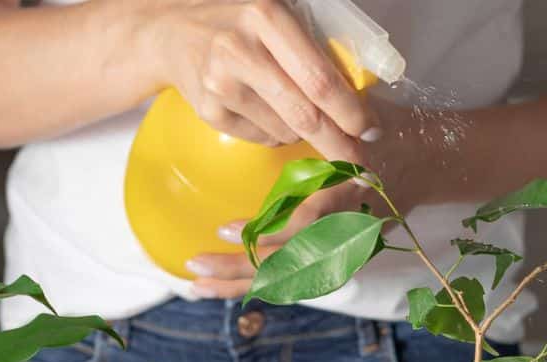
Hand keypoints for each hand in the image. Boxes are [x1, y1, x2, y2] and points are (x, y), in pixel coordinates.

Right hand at [148, 0, 379, 159]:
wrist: (174, 34)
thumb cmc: (241, 25)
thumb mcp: (277, 19)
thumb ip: (314, 49)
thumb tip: (359, 98)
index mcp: (266, 17)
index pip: (319, 77)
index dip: (350, 110)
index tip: (371, 129)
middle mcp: (239, 50)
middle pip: (304, 114)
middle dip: (337, 142)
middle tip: (358, 159)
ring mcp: (220, 84)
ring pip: (286, 131)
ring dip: (303, 132)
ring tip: (297, 113)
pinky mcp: (209, 112)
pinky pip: (263, 138)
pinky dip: (276, 134)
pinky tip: (265, 110)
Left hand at [186, 101, 437, 298]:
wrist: (429, 164)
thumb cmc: (388, 132)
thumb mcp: (358, 120)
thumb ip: (322, 119)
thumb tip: (269, 102)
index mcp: (354, 195)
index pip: (309, 223)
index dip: (268, 232)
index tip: (227, 229)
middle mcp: (349, 232)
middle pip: (290, 265)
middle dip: (239, 269)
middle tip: (195, 265)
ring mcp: (347, 252)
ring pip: (289, 281)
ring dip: (242, 285)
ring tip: (197, 286)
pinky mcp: (341, 259)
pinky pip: (295, 279)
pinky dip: (260, 285)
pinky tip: (226, 288)